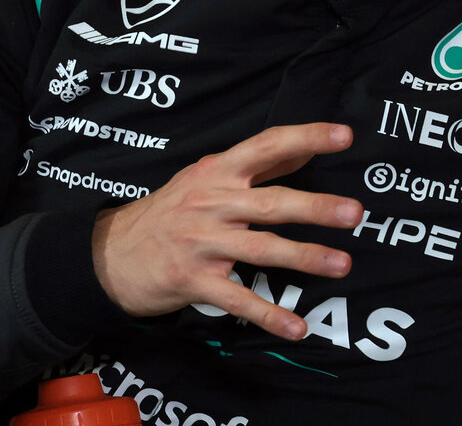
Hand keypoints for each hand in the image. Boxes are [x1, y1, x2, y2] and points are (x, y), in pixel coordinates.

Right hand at [91, 122, 363, 340]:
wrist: (106, 255)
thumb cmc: (168, 212)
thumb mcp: (205, 177)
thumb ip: (257, 165)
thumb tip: (305, 147)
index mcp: (218, 172)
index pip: (267, 145)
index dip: (306, 137)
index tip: (345, 135)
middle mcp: (212, 203)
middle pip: (271, 203)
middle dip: (315, 207)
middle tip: (355, 212)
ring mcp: (203, 243)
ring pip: (261, 249)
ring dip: (305, 257)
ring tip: (342, 264)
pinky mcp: (193, 281)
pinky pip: (237, 299)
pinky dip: (269, 315)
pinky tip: (297, 327)